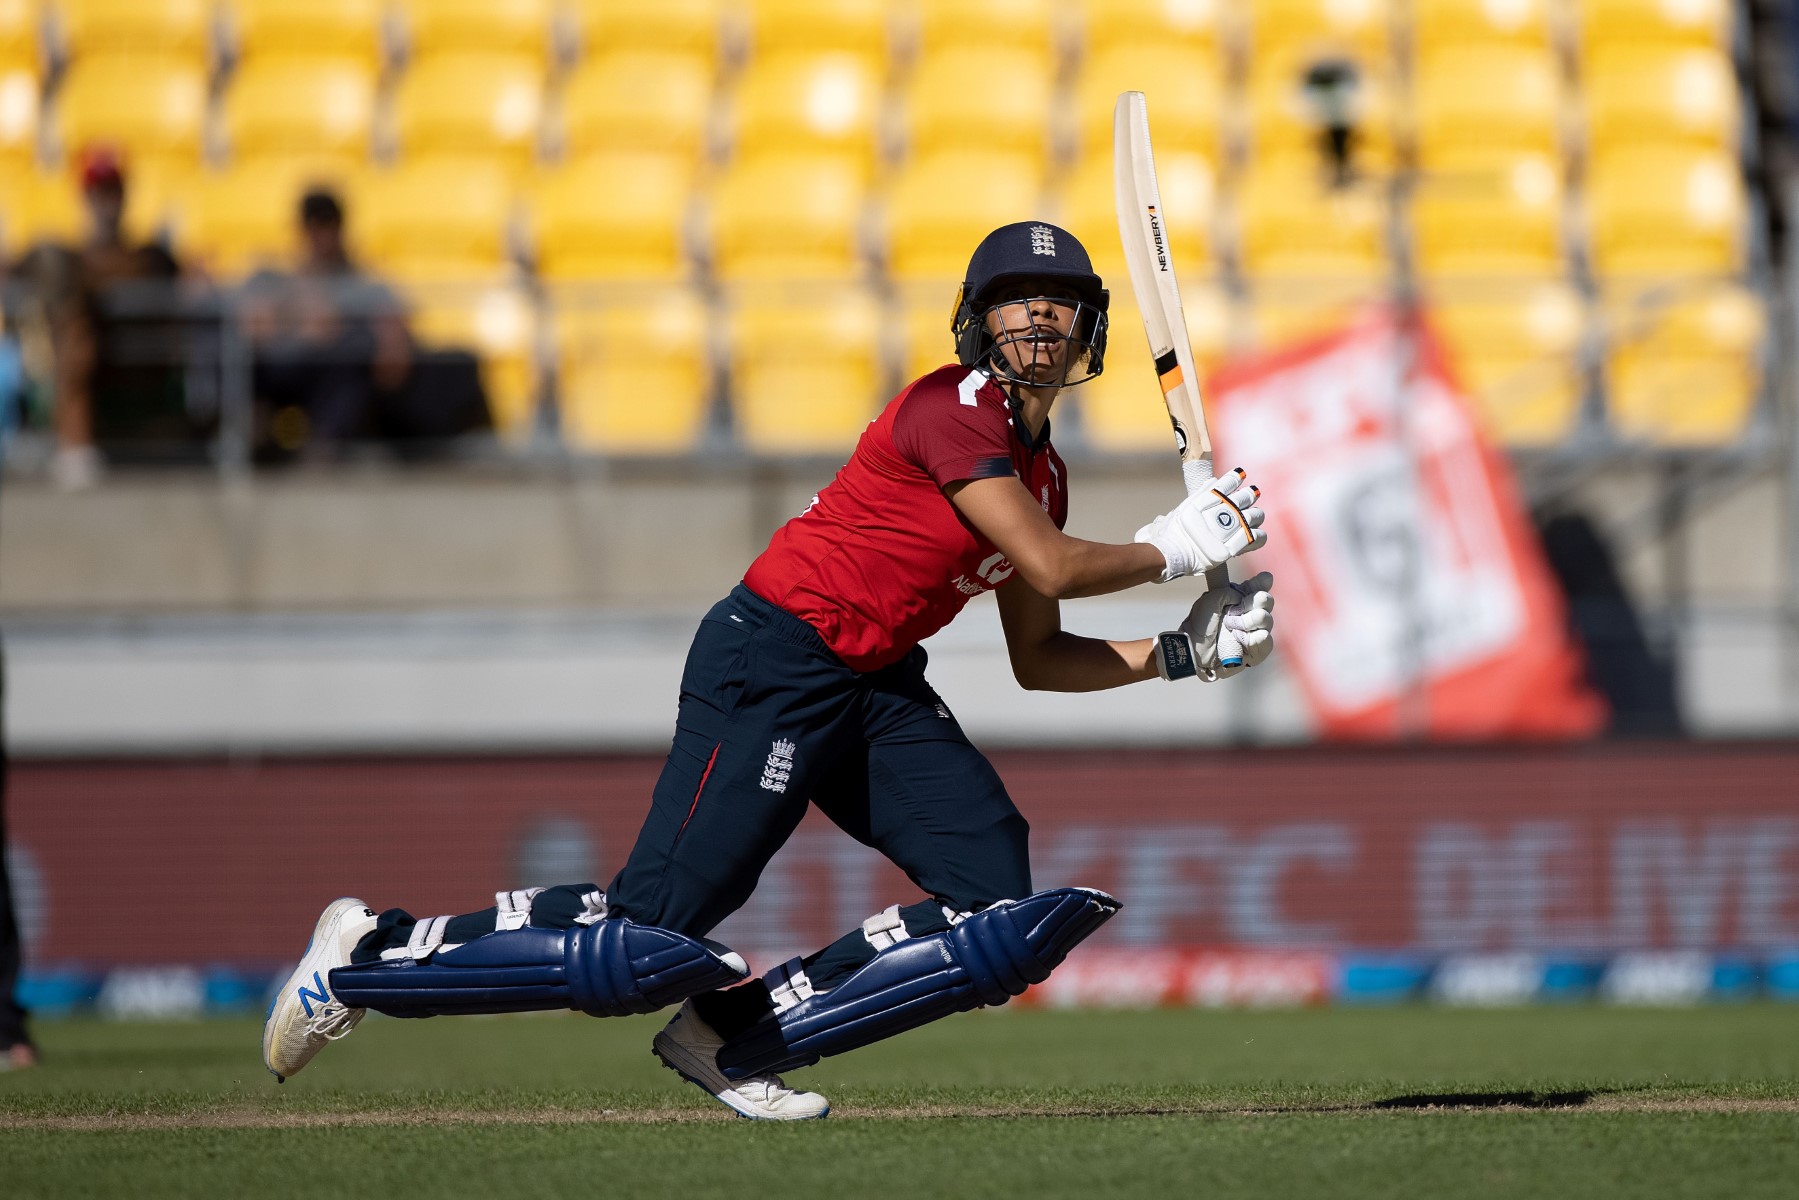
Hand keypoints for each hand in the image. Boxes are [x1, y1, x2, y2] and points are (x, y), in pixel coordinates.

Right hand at [1134, 468, 1266, 583]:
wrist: (1166, 556)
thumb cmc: (1166, 536)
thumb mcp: (1178, 511)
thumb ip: (1197, 498)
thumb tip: (1212, 482)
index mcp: (1202, 502)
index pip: (1224, 485)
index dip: (1235, 478)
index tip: (1241, 474)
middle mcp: (1216, 513)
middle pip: (1243, 499)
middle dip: (1249, 496)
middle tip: (1252, 495)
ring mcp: (1224, 531)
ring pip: (1253, 516)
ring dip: (1255, 515)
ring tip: (1255, 516)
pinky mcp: (1230, 549)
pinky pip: (1254, 538)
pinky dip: (1258, 536)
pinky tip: (1258, 534)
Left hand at [1154, 571, 1275, 680]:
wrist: (1194, 649)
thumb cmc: (1199, 625)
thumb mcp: (1208, 601)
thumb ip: (1227, 592)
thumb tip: (1241, 597)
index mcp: (1239, 600)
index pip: (1258, 587)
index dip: (1262, 582)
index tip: (1263, 580)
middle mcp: (1250, 614)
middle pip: (1267, 600)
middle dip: (1254, 601)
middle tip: (1236, 610)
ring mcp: (1254, 632)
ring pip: (1267, 620)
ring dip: (1249, 621)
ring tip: (1231, 627)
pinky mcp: (1256, 650)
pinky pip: (1266, 640)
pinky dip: (1255, 638)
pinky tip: (1241, 638)